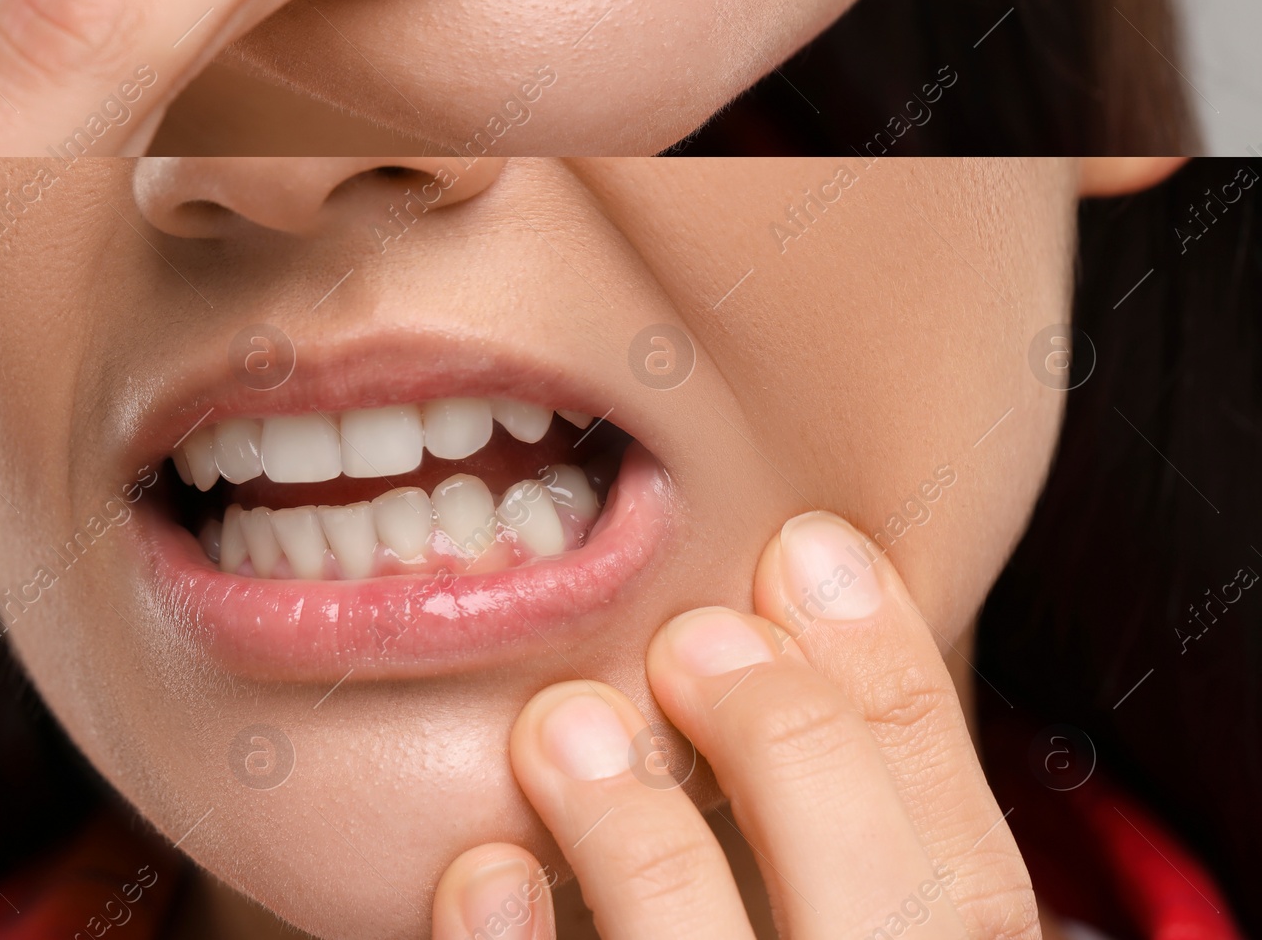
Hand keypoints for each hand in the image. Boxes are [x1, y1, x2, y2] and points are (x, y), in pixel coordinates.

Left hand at [432, 512, 1037, 939]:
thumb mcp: (837, 927)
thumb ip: (838, 851)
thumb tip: (797, 614)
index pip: (974, 886)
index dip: (901, 700)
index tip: (813, 551)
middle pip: (896, 934)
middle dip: (802, 750)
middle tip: (699, 633)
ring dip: (644, 842)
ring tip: (566, 726)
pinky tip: (478, 872)